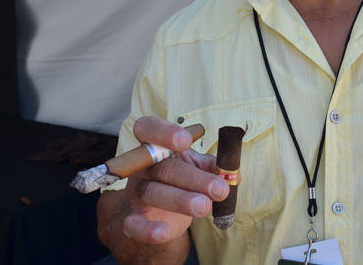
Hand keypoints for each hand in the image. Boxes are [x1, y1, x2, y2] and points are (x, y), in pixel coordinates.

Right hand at [119, 117, 228, 243]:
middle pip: (164, 168)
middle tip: (219, 189)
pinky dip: (148, 230)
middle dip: (194, 178)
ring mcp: (135, 193)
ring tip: (204, 207)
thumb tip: (231, 172)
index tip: (186, 141)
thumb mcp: (197, 168)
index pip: (149, 129)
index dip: (164, 132)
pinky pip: (135, 224)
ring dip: (181, 200)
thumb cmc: (180, 181)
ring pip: (153, 193)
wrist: (159, 214)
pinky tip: (164, 232)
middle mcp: (142, 167)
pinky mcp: (132, 219)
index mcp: (156, 147)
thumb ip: (212, 166)